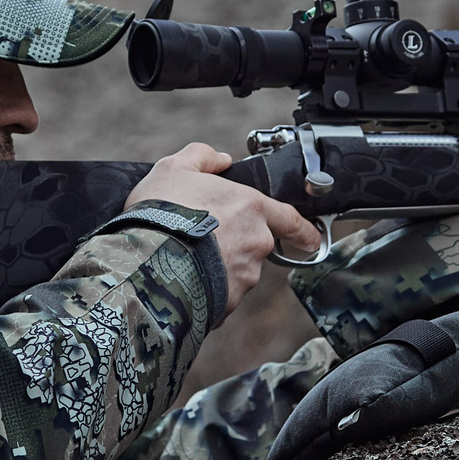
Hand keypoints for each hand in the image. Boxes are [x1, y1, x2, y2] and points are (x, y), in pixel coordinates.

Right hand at [128, 143, 320, 309]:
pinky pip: (221, 296)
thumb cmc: (162, 212)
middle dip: (237, 245)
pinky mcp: (228, 302)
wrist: (147, 259)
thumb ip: (202, 157)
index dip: (303, 230)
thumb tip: (222, 159)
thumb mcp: (174, 168)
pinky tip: (181, 280)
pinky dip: (206, 290)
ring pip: (238, 272)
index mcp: (251, 207)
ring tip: (184, 260)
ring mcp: (245, 275)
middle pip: (256, 246)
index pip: (290, 219)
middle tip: (204, 242)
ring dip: (219, 268)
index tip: (311, 240)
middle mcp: (256, 242)